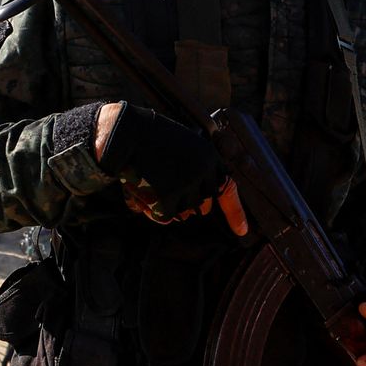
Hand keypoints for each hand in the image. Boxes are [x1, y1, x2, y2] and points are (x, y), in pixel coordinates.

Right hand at [93, 102, 245, 234]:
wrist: (123, 133)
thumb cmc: (148, 138)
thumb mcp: (183, 146)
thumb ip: (197, 170)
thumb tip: (200, 205)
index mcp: (208, 157)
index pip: (227, 190)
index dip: (235, 213)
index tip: (242, 232)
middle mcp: (202, 172)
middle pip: (202, 205)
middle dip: (187, 203)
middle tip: (165, 187)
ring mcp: (186, 186)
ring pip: (182, 212)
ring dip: (166, 205)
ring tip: (148, 183)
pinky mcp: (167, 198)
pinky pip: (163, 217)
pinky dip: (151, 210)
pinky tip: (140, 192)